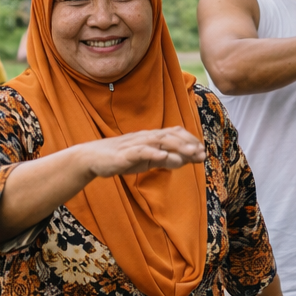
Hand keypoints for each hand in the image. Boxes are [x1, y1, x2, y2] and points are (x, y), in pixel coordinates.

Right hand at [75, 127, 204, 178]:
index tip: (202, 151)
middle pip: (170, 136)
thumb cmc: (121, 158)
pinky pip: (141, 151)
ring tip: (190, 153)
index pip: (174, 134)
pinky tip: (164, 156)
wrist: (92, 158)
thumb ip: (164, 160)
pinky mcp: (124, 153)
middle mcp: (145, 137)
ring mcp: (135, 144)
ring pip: (159, 141)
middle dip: (187, 144)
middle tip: (202, 153)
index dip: (189, 141)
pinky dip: (153, 152)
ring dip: (176, 147)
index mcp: (151, 138)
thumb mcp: (147, 160)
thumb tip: (183, 161)